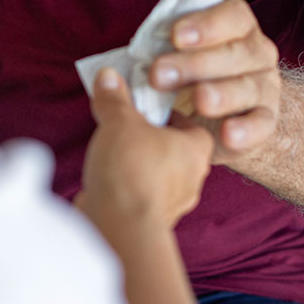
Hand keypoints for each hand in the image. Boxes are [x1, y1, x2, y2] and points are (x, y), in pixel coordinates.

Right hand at [76, 68, 213, 232]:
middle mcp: (191, 180)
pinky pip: (140, 198)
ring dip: (137, 166)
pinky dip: (126, 188)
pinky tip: (106, 180)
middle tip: (125, 127)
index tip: (147, 108)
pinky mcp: (149, 223)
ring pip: (157, 177)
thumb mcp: (119, 121)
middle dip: (150, 140)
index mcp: (197, 150)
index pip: (194, 126)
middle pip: (173, 151)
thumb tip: (108, 77)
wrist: (119, 227)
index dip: (171, 115)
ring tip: (111, 153)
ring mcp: (171, 206)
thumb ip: (114, 98)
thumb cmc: (132, 170)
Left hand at [151, 0, 281, 167]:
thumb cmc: (195, 77)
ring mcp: (265, 87)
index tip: (175, 36)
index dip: (206, 23)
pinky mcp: (267, 120)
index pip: (233, 15)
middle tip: (160, 74)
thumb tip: (128, 62)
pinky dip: (246, 129)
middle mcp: (257, 53)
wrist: (224, 117)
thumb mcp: (178, 58)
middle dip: (196, 63)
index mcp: (237, 28)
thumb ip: (163, 52)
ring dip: (222, 93)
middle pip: (235, 52)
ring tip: (199, 100)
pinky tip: (228, 133)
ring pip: (248, 87)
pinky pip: (262, 124)